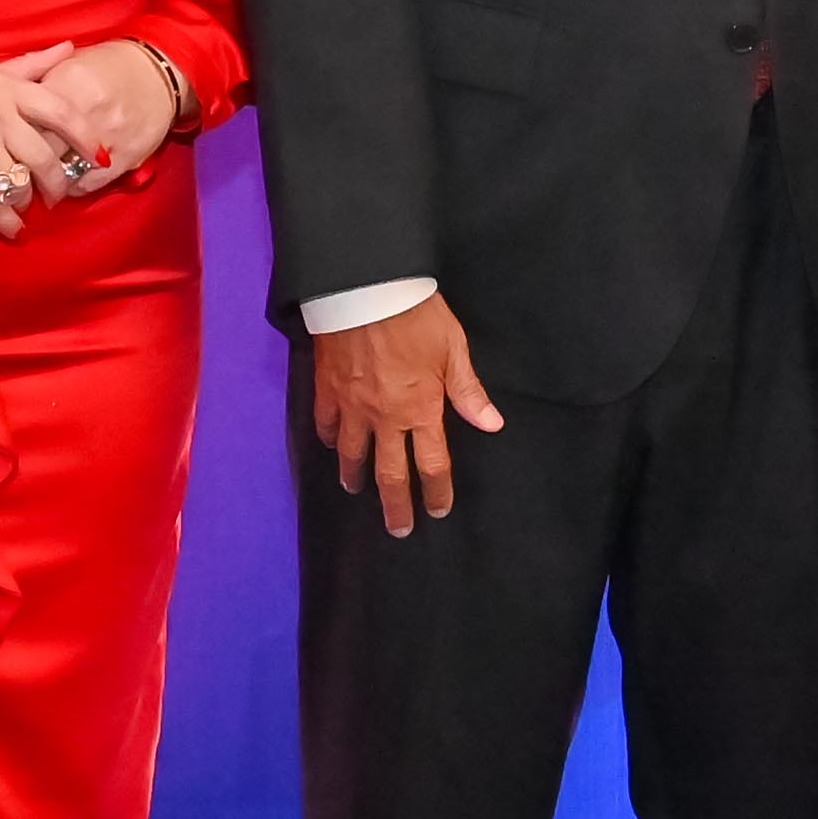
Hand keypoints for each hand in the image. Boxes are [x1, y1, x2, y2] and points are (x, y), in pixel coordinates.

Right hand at [0, 48, 77, 236]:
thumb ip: (26, 66)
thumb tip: (68, 48)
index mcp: (2, 88)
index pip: (60, 112)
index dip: (86, 137)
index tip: (99, 155)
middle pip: (45, 157)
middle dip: (59, 182)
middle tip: (59, 193)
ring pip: (20, 184)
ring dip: (28, 201)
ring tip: (26, 204)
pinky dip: (8, 222)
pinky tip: (13, 228)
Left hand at [6, 40, 182, 198]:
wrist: (158, 74)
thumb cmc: (108, 67)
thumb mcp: (70, 63)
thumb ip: (37, 81)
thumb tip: (6, 104)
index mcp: (67, 83)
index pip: (25, 119)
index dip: (11, 137)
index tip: (2, 147)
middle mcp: (87, 110)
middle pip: (41, 148)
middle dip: (25, 165)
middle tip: (14, 173)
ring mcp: (108, 136)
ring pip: (63, 171)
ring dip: (47, 182)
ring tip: (38, 184)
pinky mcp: (126, 157)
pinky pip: (88, 184)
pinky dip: (72, 188)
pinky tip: (66, 184)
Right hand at [312, 293, 504, 536]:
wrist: (365, 288)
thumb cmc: (416, 315)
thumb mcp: (453, 350)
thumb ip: (468, 391)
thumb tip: (491, 424)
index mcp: (421, 410)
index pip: (432, 464)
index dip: (436, 491)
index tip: (437, 510)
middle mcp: (385, 418)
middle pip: (390, 474)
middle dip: (395, 506)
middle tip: (397, 529)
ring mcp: (352, 407)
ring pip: (352, 455)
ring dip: (356, 476)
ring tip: (356, 489)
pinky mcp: (327, 390)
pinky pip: (326, 424)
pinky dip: (330, 439)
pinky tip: (332, 445)